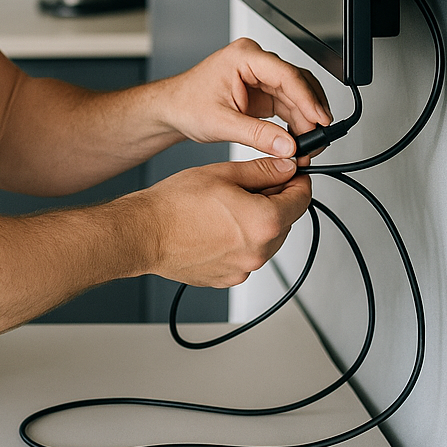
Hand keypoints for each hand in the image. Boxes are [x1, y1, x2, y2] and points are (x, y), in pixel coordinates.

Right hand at [136, 154, 311, 287]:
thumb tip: (287, 167)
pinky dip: (239, 241)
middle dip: (275, 201)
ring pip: (266, 240)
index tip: (291, 173)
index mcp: (265, 221)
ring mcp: (244, 268)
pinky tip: (216, 226)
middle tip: (248, 185)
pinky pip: (246, 256)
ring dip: (257, 222)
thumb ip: (262, 171)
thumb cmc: (176, 204)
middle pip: (285, 221)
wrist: (145, 233)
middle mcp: (260, 251)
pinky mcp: (228, 278)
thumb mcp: (223, 174)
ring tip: (225, 207)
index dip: (298, 181)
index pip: (302, 198)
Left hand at [163, 38, 331, 158]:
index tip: (321, 120)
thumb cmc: (185, 104)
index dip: (308, 98)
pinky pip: (288, 105)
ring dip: (305, 120)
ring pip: (296, 95)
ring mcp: (260, 76)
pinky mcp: (262, 92)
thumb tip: (288, 146)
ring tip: (310, 146)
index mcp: (244, 57)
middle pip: (296, 83)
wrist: (171, 110)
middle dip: (310, 112)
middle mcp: (255, 62)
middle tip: (319, 139)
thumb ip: (257, 135)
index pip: (286, 74)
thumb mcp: (221, 123)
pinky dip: (296, 123)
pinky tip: (299, 140)